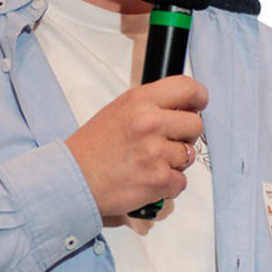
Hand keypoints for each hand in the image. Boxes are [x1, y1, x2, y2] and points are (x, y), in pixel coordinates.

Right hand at [65, 75, 207, 218]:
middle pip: (195, 125)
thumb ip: (150, 106)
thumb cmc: (92, 148)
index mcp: (140, 101)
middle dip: (184, 135)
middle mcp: (150, 123)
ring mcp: (156, 152)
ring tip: (148, 163)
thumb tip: (182, 108)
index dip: (198, 97)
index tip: (197, 104)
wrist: (72, 179)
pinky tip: (147, 179)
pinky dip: (167, 184)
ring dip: (173, 162)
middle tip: (165, 142)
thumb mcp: (118, 111)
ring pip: (188, 155)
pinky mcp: (158, 180)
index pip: (188, 88)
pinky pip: (181, 181)